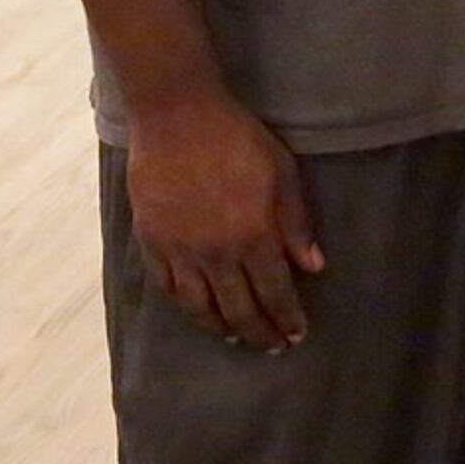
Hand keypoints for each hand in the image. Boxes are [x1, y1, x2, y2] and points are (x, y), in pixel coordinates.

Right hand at [124, 92, 323, 349]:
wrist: (176, 116)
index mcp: (253, 236)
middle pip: (239, 309)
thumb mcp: (282, 173)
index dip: (287, 318)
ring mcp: (180, 251)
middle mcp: (216, 254)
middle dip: (260, 332)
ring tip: (236, 336)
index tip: (297, 335)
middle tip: (272, 347)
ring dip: (221, 327)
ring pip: (200, 307)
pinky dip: (184, 307)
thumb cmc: (236, 139)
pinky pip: (168, 288)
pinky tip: (196, 311)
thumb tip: (313, 267)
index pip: (274, 292)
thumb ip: (296, 223)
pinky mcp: (152, 242)